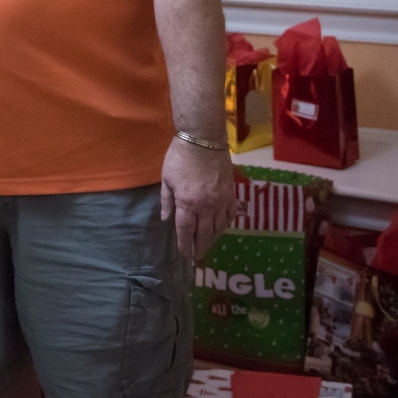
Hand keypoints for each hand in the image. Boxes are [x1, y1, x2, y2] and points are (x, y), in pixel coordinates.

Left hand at [160, 137, 235, 259]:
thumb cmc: (180, 158)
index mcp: (187, 203)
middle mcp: (206, 206)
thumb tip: (166, 219)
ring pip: (218, 227)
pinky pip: (231, 215)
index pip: (185, 230)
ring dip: (212, 238)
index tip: (184, 254)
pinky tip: (221, 228)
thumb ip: (167, 201)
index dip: (184, 244)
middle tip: (197, 256)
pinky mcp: (231, 194)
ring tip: (207, 245)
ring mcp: (221, 201)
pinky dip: (226, 224)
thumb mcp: (166, 179)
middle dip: (199, 246)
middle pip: (203, 233)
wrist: (204, 141)